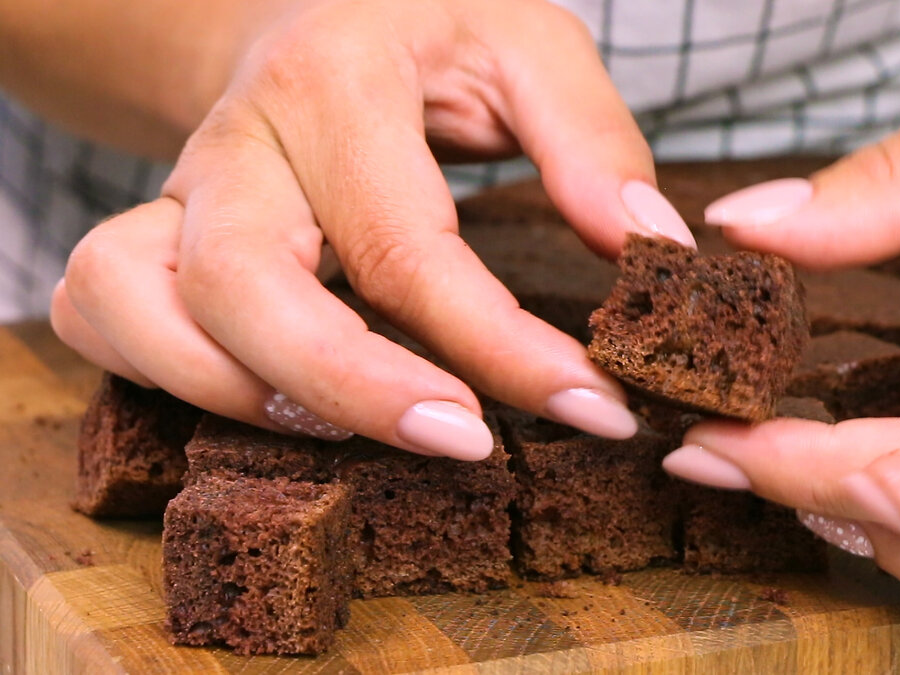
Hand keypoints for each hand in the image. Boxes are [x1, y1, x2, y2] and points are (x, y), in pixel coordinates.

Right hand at [49, 0, 695, 458]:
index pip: (409, 248)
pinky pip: (98, 314)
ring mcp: (175, 190)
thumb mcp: (528, 45)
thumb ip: (591, 139)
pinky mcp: (148, 232)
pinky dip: (163, 376)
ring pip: (135, 307)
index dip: (503, 349)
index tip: (591, 407)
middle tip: (468, 444)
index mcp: (336, 83)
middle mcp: (237, 141)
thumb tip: (645, 246)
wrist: (313, 10)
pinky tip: (272, 400)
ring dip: (242, 399)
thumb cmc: (427, 35)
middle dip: (356, 393)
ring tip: (364, 435)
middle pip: (244, 288)